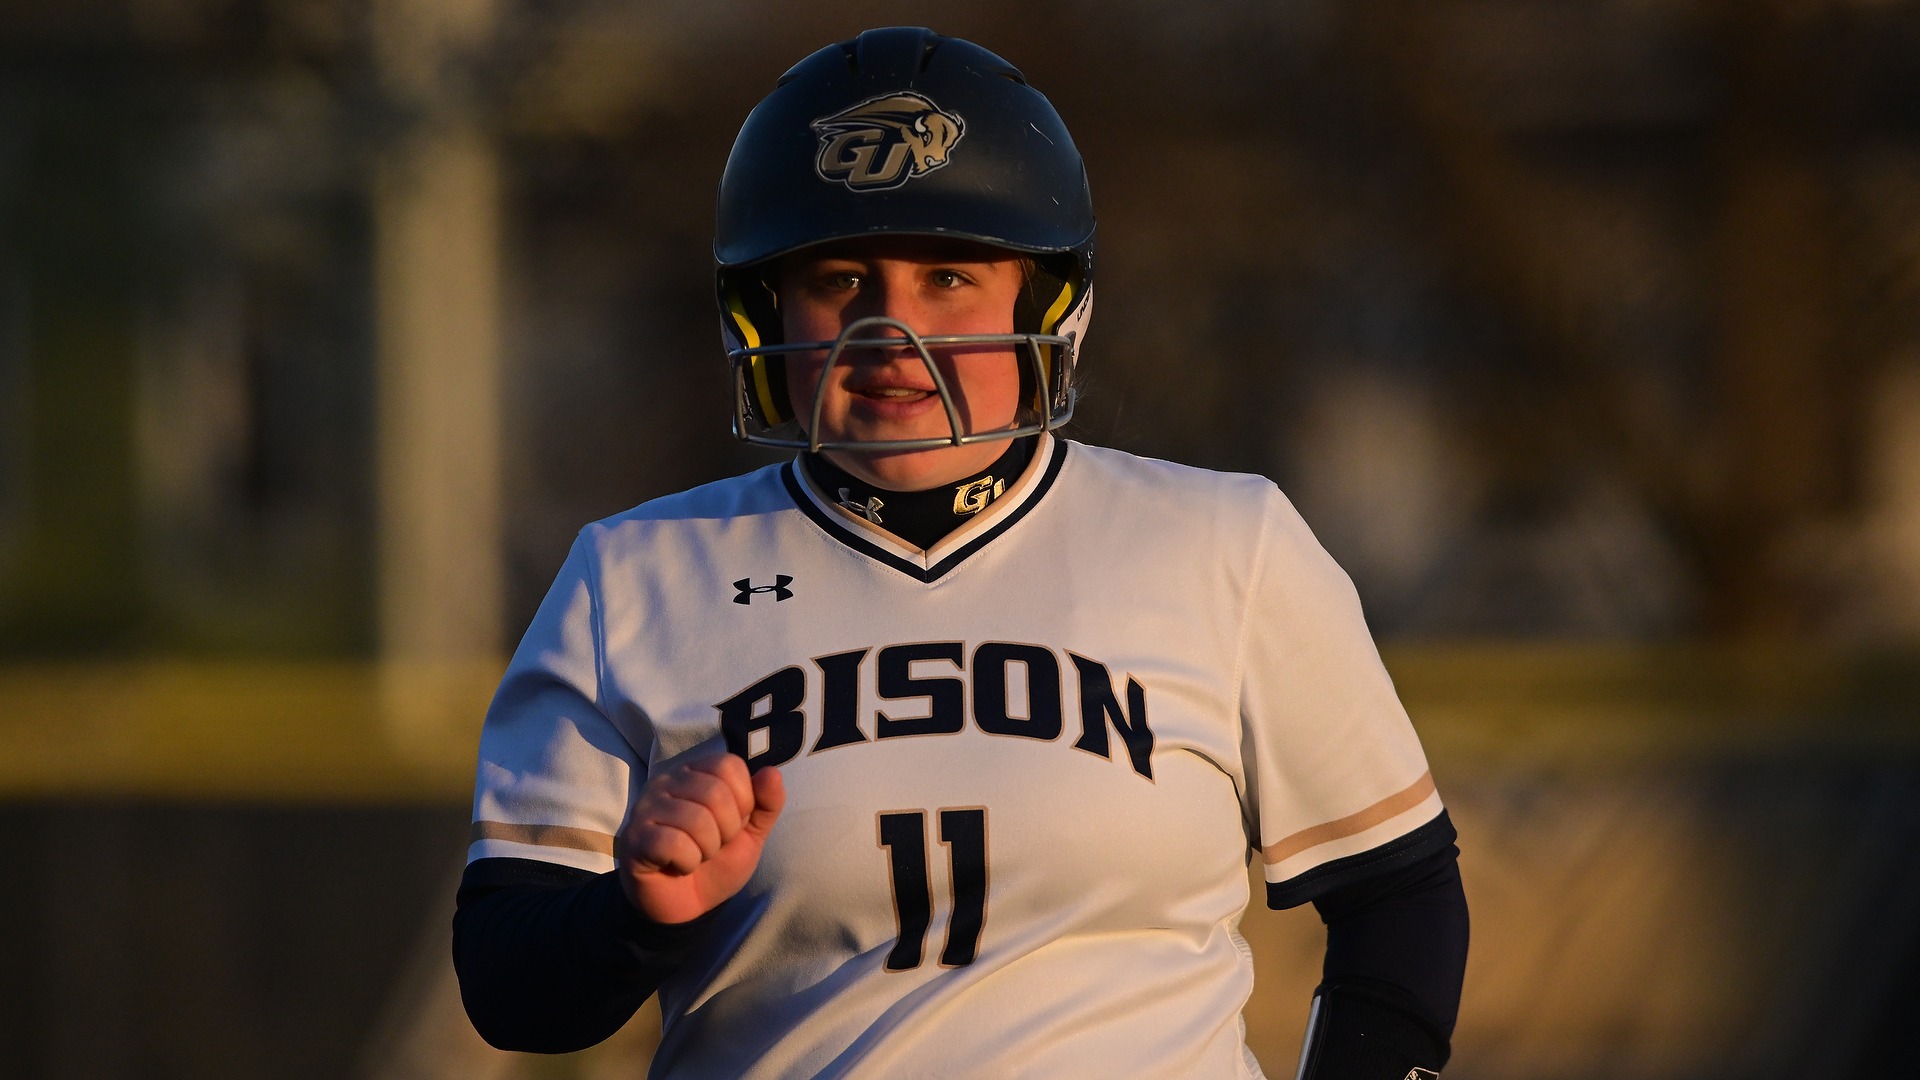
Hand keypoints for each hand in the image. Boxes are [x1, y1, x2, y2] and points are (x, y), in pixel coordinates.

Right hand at [617, 749, 784, 924]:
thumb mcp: (751, 834)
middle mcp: (667, 781)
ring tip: (695, 855)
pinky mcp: (635, 837)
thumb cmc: (715, 862)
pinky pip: (674, 843)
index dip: (743, 801)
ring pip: (696, 820)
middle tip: (711, 845)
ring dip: (706, 850)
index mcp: (696, 772)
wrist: (685, 906)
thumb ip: (766, 804)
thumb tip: (772, 772)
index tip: (732, 824)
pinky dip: (687, 862)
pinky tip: (677, 865)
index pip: (730, 766)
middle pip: (715, 793)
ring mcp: (646, 807)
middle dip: (726, 831)